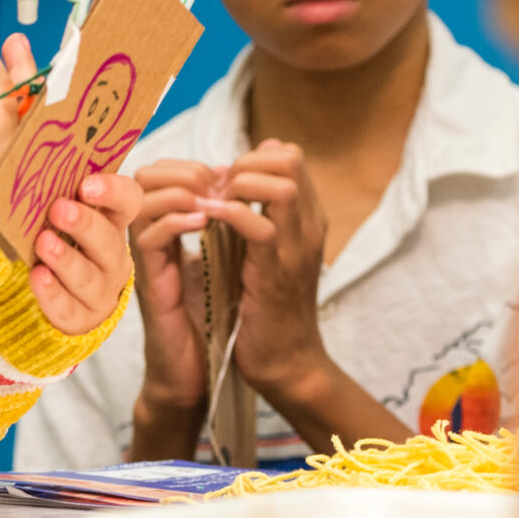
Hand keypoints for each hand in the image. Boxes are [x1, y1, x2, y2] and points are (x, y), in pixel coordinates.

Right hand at [0, 26, 41, 241]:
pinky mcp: (22, 208)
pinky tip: (20, 116)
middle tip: (14, 43)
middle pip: (33, 113)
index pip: (1, 98)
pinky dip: (33, 132)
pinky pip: (39, 159)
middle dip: (22, 74)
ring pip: (39, 136)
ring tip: (21, 72)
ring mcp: (25, 194)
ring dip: (32, 101)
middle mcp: (20, 175)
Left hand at [26, 172, 138, 335]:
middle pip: (111, 240)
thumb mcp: (32, 192)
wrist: (25, 288)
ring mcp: (99, 290)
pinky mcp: (78, 318)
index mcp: (106, 217)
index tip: (86, 183)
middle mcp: (110, 254)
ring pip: (92, 277)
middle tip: (59, 208)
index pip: (128, 199)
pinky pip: (69, 310)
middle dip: (86, 224)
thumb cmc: (35, 227)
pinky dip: (53, 294)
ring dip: (68, 259)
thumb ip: (20, 147)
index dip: (113, 190)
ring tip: (43, 243)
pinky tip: (37, 277)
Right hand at [128, 160, 216, 405]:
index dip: (189, 165)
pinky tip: (203, 225)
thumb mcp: (222, 260)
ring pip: (138, 199)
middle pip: (142, 177)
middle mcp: (149, 239)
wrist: (199, 373)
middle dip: (181, 171)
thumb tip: (237, 182)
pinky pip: (147, 236)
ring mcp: (144, 259)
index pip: (160, 172)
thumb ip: (223, 223)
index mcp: (166, 229)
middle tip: (214, 188)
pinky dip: (176, 222)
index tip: (222, 179)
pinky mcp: (147, 282)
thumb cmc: (212, 318)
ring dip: (179, 191)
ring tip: (210, 204)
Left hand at [204, 141, 335, 402]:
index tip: (225, 182)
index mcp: (308, 218)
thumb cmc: (268, 304)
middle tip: (217, 191)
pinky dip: (231, 216)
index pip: (290, 156)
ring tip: (214, 205)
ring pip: (282, 187)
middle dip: (244, 164)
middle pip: (290, 160)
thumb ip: (260, 214)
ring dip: (239, 186)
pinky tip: (209, 223)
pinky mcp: (277, 274)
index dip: (253, 158)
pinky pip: (261, 228)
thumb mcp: (267, 250)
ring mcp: (296, 249)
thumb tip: (236, 179)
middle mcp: (309, 227)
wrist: (285, 361)